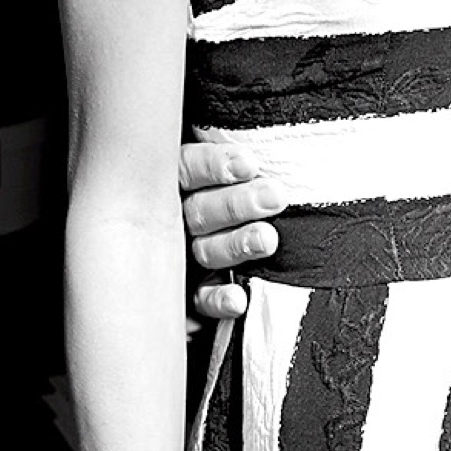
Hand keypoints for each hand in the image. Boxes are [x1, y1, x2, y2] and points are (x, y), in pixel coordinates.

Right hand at [178, 142, 286, 319]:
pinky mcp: (188, 292)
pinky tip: (238, 299)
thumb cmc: (236, 184)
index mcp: (177, 179)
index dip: (215, 165)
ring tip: (267, 239)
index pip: (189, 167)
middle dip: (238, 204)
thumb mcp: (231, 166)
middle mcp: (175, 216)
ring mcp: (179, 256)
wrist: (204, 251)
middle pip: (200, 210)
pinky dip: (217, 299)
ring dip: (236, 244)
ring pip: (204, 250)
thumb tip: (257, 152)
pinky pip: (199, 298)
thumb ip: (236, 159)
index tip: (249, 164)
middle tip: (275, 198)